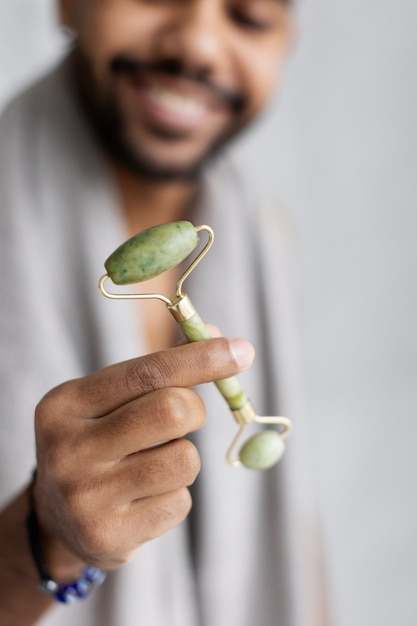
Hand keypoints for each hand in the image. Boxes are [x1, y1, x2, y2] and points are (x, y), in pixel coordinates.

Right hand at [33, 337, 253, 573]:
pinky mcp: (108, 535)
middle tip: (186, 416)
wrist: (58, 519)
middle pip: (172, 411)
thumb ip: (160, 367)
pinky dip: (174, 495)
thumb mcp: (112, 400)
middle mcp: (69, 449)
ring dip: (184, 457)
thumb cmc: (98, 441)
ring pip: (185, 460)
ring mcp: (86, 497)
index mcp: (66, 403)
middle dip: (195, 410)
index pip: (147, 372)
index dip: (200, 359)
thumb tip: (218, 333)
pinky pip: (180, 503)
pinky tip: (143, 499)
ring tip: (152, 464)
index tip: (242, 350)